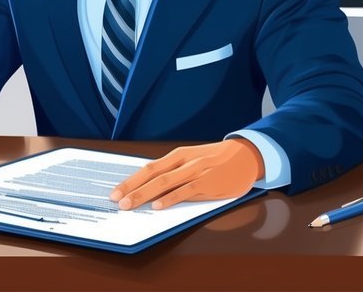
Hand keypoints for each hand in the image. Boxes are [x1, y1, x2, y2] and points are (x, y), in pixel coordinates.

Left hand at [109, 139, 263, 209]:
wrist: (247, 155)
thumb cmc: (216, 160)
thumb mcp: (193, 160)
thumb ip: (174, 172)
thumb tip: (150, 189)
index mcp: (178, 155)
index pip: (149, 168)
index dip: (130, 180)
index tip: (115, 191)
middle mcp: (185, 161)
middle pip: (153, 175)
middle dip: (132, 189)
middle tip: (117, 200)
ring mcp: (197, 171)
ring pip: (165, 183)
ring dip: (145, 195)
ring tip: (130, 205)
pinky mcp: (209, 182)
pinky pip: (186, 191)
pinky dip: (171, 199)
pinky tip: (159, 206)